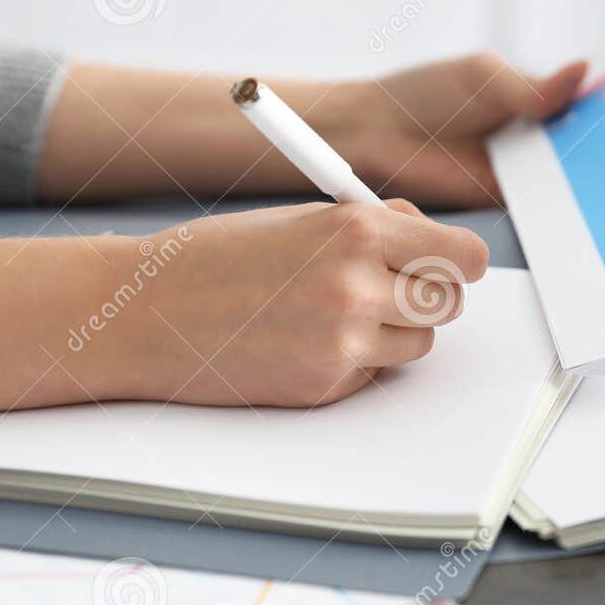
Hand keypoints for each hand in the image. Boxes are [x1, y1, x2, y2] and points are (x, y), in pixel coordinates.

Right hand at [124, 199, 489, 406]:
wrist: (143, 313)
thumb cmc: (218, 257)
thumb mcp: (302, 219)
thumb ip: (373, 225)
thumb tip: (428, 236)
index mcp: (356, 229)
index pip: (461, 254)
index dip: (460, 259)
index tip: (456, 262)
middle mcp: (357, 285)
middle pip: (448, 301)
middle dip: (428, 292)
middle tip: (394, 284)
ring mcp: (342, 343)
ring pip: (418, 342)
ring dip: (394, 330)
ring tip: (335, 310)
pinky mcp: (324, 385)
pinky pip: (374, 374)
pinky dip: (356, 361)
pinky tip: (304, 340)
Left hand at [313, 53, 586, 208]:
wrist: (375, 139)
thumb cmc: (422, 96)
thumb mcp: (483, 78)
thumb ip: (533, 86)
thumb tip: (583, 70)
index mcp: (541, 101)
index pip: (591, 106)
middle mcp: (538, 142)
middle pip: (589, 151)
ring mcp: (525, 177)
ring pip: (570, 186)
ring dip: (591, 188)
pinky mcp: (506, 210)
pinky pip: (540, 215)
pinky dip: (558, 216)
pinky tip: (581, 214)